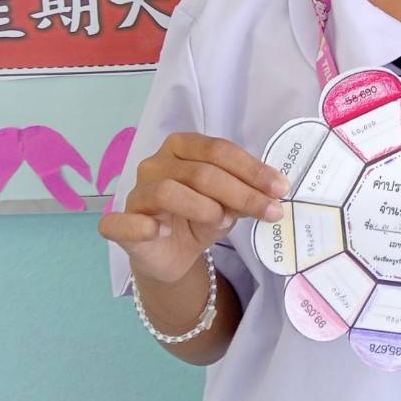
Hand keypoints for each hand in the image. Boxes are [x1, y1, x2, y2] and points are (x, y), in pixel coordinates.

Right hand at [97, 132, 289, 284]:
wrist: (172, 254)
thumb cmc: (200, 217)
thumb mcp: (229, 204)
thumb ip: (242, 195)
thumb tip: (269, 195)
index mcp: (182, 147)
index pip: (218, 150)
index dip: (252, 169)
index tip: (280, 188)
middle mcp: (155, 163)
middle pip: (201, 172)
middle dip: (242, 192)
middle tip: (271, 211)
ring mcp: (136, 193)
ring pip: (169, 191)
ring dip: (204, 207)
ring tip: (224, 222)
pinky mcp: (120, 224)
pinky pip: (122, 222)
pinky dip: (143, 226)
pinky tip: (162, 231)